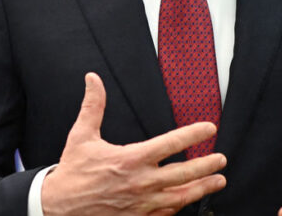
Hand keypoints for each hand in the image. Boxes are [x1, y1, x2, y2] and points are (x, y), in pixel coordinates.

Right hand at [41, 72, 226, 215]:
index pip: (171, 144)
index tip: (209, 128)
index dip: (193, 134)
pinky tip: (188, 201)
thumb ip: (93, 106)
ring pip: (180, 198)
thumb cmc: (72, 172)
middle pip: (184, 174)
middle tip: (221, 160)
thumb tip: (93, 79)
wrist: (59, 207)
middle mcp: (140, 183)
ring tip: (218, 182)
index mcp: (130, 159)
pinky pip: (166, 215)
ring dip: (202, 189)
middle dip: (207, 166)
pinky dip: (180, 207)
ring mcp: (141, 204)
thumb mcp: (82, 136)